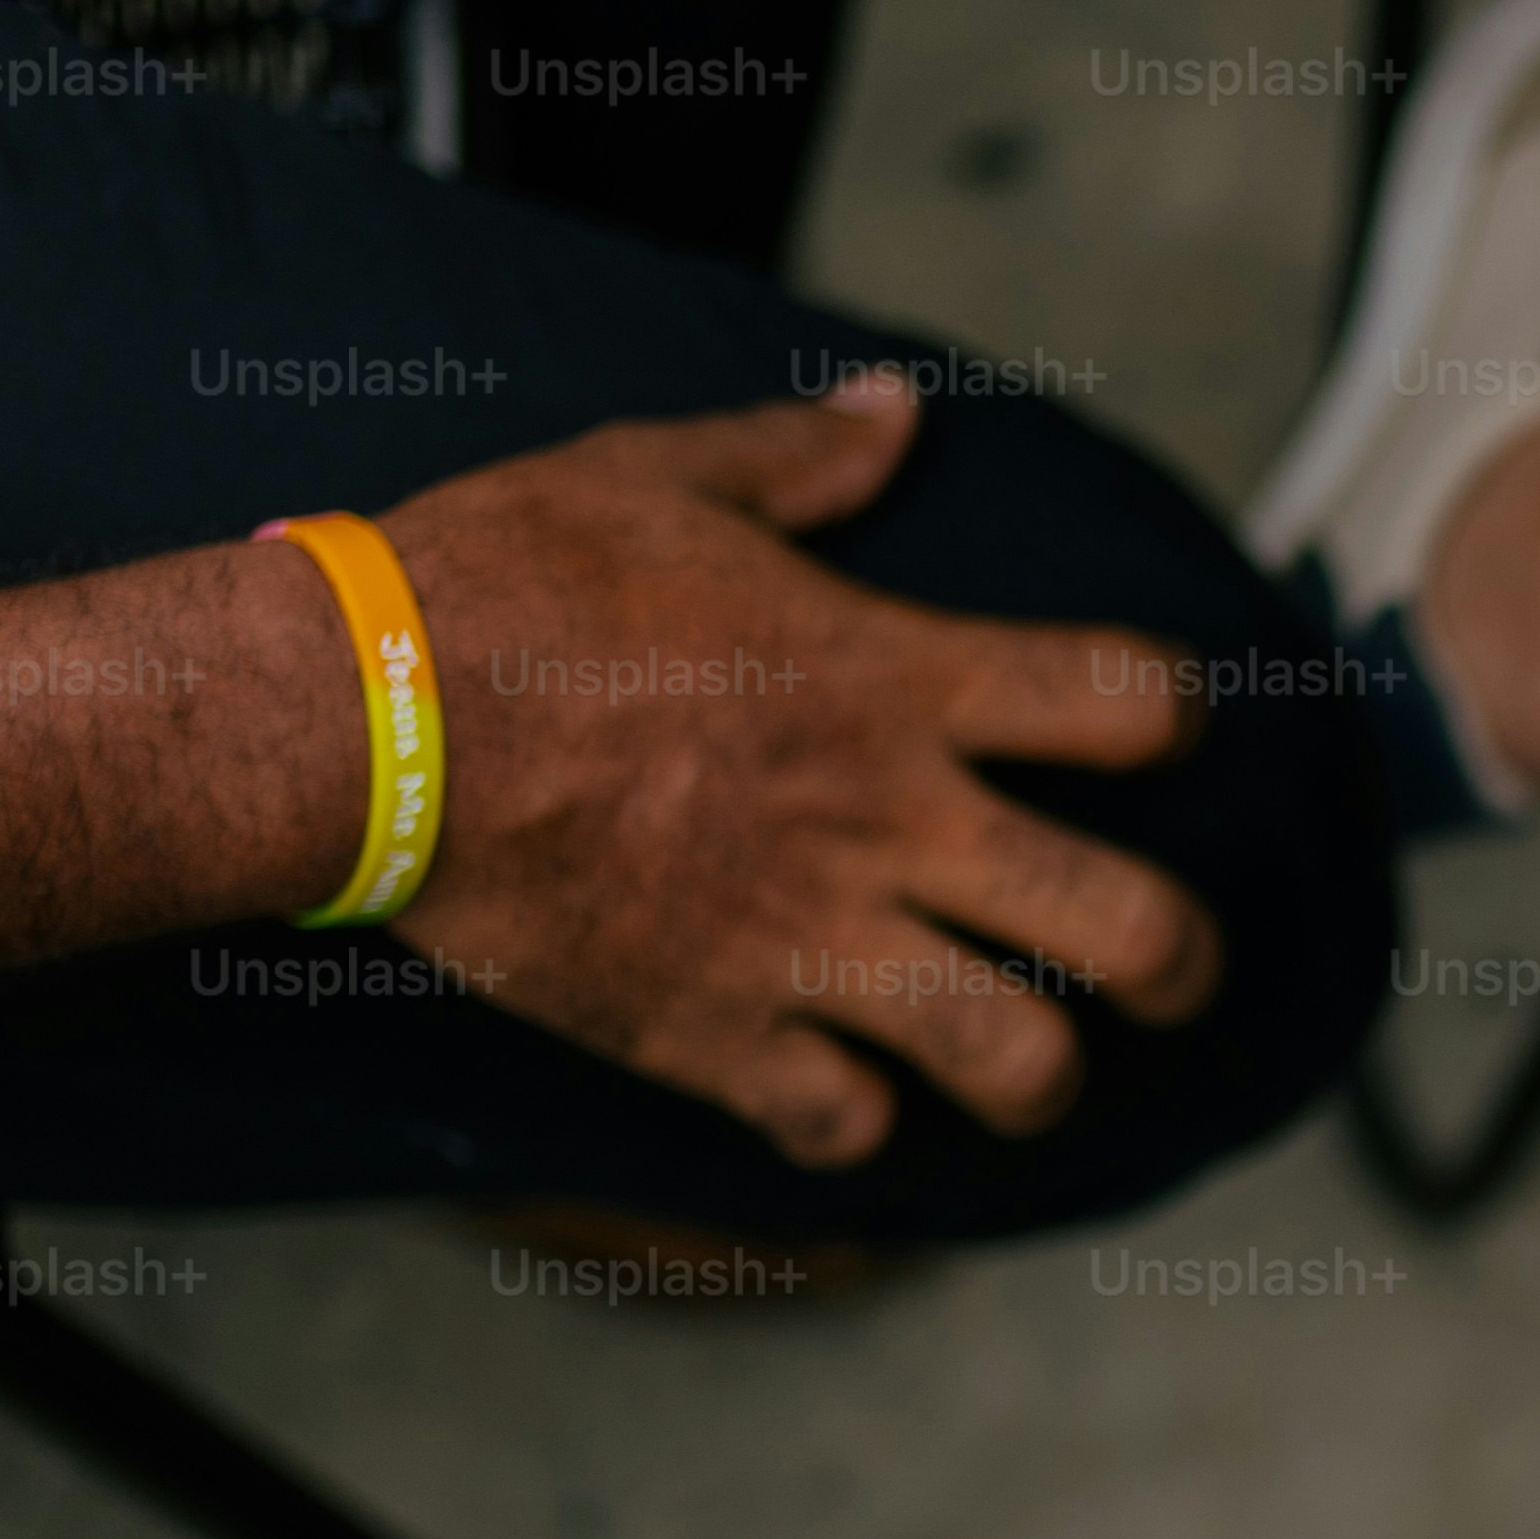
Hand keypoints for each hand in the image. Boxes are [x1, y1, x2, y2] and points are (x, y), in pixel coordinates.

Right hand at [378, 374, 1221, 1165]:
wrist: (360, 722)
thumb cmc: (497, 580)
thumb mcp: (654, 474)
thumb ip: (797, 459)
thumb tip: (892, 408)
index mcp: (896, 677)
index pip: (1131, 702)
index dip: (1177, 719)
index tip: (1155, 736)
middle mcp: (886, 822)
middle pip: (1129, 927)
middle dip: (1180, 966)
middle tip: (1170, 974)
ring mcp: (807, 942)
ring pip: (1019, 1061)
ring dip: (1041, 1076)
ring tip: (1027, 1064)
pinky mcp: (710, 1035)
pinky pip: (845, 1131)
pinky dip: (857, 1129)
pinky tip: (844, 1096)